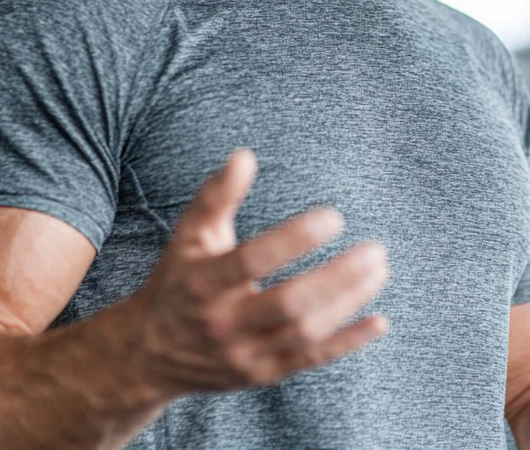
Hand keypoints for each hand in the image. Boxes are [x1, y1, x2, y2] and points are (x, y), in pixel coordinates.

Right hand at [127, 149, 387, 397]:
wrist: (150, 354)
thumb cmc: (180, 278)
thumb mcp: (189, 234)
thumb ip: (217, 194)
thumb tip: (244, 154)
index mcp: (202, 283)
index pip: (251, 261)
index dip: (294, 239)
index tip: (335, 216)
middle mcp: (222, 324)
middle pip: (288, 304)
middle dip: (336, 277)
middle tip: (375, 249)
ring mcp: (243, 355)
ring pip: (304, 333)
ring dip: (348, 303)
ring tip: (379, 269)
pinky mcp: (262, 375)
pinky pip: (309, 361)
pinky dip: (346, 343)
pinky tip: (379, 321)